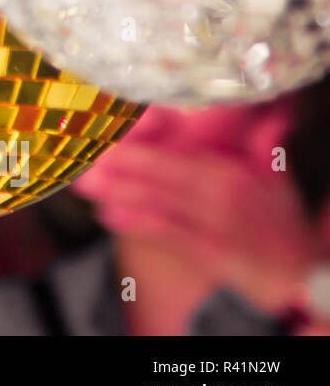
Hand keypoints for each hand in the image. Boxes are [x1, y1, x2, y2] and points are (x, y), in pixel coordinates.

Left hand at [75, 126, 317, 314]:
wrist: (304, 274)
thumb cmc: (280, 224)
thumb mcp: (273, 180)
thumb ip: (262, 145)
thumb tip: (272, 112)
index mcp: (230, 168)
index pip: (176, 148)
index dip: (140, 138)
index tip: (107, 129)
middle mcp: (222, 189)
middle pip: (160, 169)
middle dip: (119, 161)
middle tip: (82, 153)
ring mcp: (217, 221)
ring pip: (158, 199)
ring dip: (118, 189)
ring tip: (84, 180)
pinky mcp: (214, 253)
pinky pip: (169, 233)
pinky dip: (138, 223)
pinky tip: (108, 214)